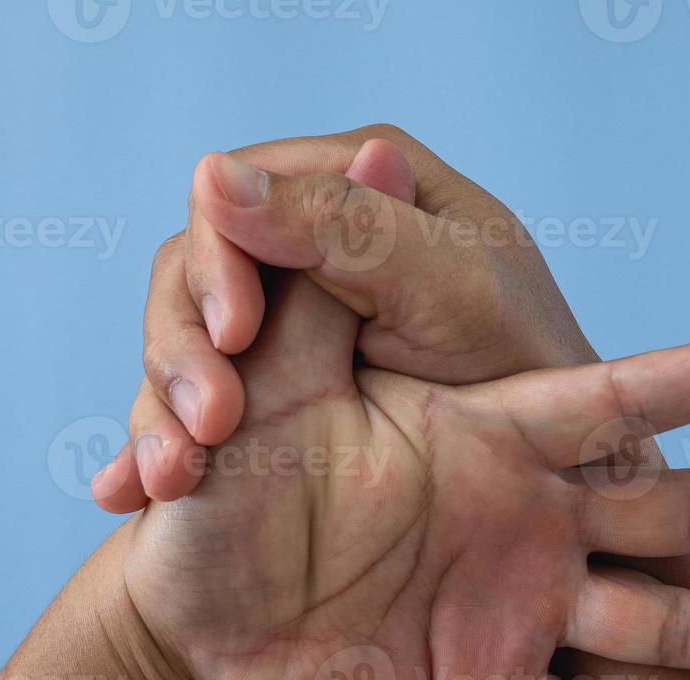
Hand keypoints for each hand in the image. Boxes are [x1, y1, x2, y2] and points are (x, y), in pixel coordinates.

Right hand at [92, 125, 597, 510]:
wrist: (559, 478)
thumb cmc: (531, 373)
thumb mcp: (450, 291)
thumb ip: (346, 226)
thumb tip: (211, 175)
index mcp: (364, 188)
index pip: (244, 193)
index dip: (221, 258)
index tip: (234, 335)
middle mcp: (315, 243)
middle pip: (197, 268)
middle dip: (183, 346)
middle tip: (206, 427)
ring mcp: (287, 317)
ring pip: (185, 339)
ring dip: (159, 406)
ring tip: (160, 482)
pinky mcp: (268, 383)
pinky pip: (191, 402)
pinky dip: (159, 447)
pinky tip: (130, 494)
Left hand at [122, 276, 689, 679]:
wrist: (192, 615)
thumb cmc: (224, 487)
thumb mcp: (272, 388)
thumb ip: (326, 290)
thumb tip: (360, 159)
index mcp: (490, 439)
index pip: (620, 399)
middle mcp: (527, 521)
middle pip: (684, 513)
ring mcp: (516, 612)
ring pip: (665, 628)